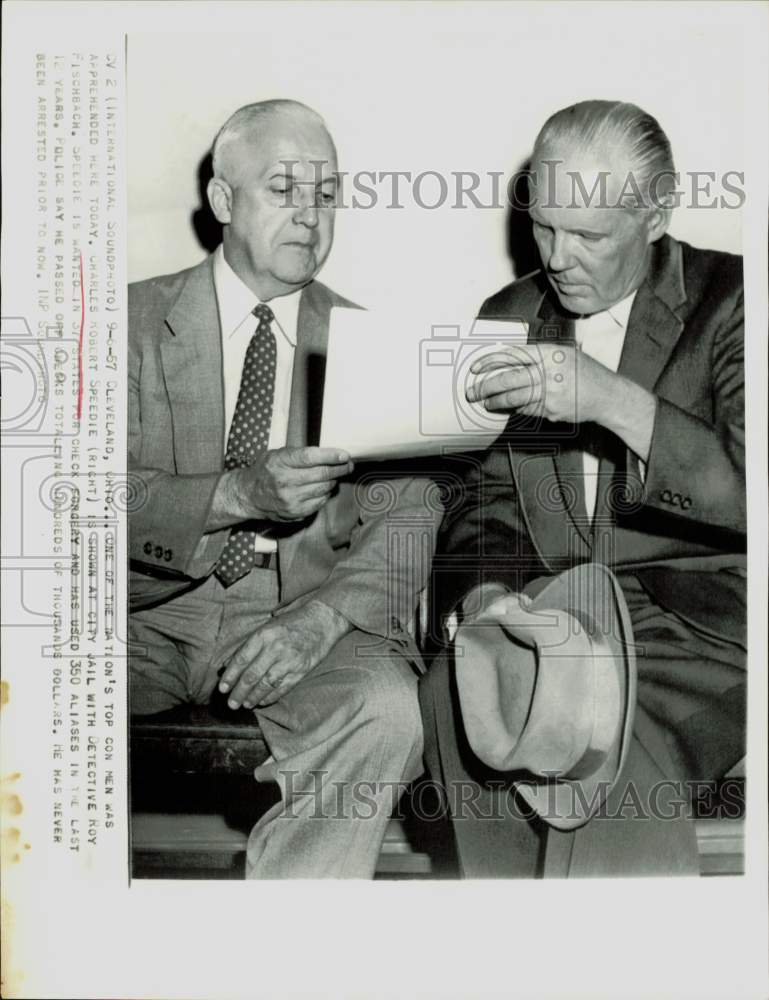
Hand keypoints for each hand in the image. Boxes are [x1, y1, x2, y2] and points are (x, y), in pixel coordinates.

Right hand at [208, 446, 353, 529]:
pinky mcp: (296, 513)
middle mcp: (285, 482)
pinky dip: (325, 494)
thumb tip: (329, 454)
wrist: (249, 495)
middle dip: (339, 469)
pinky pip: (320, 502)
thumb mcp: (277, 454)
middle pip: (321, 475)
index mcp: (280, 462)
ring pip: (324, 489)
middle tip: (348, 465)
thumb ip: (299, 454)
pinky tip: (324, 488)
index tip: (345, 456)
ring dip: (333, 481)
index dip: (330, 456)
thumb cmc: (266, 470)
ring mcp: (291, 499)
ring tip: (335, 475)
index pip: (310, 458)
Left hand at [218, 600, 351, 708]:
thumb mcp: (267, 627)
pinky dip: (270, 697)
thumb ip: (248, 646)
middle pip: (252, 675)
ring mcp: (289, 661)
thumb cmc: (291, 623)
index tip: (222, 688)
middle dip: (238, 692)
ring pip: (266, 685)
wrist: (322, 620)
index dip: (230, 676)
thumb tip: (228, 664)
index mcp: (264, 635)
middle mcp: (275, 648)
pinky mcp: (301, 670)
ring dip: (253, 697)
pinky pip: (282, 688)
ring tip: (245, 704)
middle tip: (231, 703)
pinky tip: (262, 701)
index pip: (241, 660)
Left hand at [466, 344, 655, 460]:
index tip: (475, 367)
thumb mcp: (564, 354)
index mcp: (549, 354)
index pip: (512, 355)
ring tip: (486, 403)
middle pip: (508, 380)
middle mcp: (548, 372)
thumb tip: (509, 361)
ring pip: (514, 399)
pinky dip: (516, 409)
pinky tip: (509, 408)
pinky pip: (526, 410)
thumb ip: (539, 356)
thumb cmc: (585, 373)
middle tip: (472, 392)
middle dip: (485, 387)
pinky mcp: (551, 411)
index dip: (490, 361)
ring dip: (496, 403)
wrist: (607, 395)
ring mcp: (550, 393)